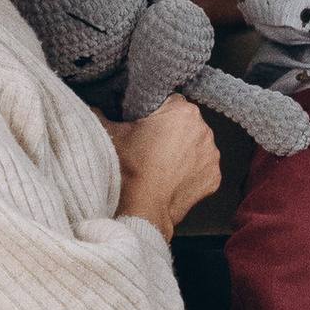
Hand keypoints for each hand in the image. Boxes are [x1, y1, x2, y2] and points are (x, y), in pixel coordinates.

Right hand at [108, 94, 219, 241]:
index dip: (158, 113)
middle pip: (187, 123)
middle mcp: (203, 129)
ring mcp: (211, 155)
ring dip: (184, 151)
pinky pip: (202, 169)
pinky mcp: (213, 177)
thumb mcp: (111, 135)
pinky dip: (191, 172)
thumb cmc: (128, 169)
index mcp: (182, 111)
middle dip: (173, 132)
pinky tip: (173, 178)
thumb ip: (102, 114)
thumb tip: (95, 109)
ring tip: (162, 164)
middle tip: (152, 147)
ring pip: (197, 145)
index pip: (172, 101)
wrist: (141, 208)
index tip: (148, 125)